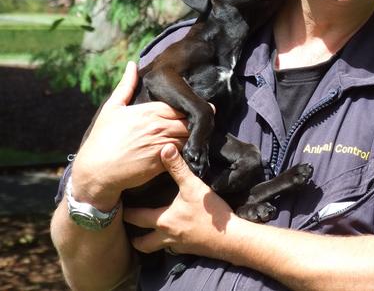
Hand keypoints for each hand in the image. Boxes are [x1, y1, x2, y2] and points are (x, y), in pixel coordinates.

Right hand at [71, 62, 188, 208]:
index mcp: (150, 111)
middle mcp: (159, 127)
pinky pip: (184, 155)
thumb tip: (132, 64)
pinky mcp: (164, 163)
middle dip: (198, 122)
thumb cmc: (103, 138)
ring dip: (195, 136)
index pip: (181, 106)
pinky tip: (190, 150)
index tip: (197, 107)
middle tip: (204, 121)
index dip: (191, 106)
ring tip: (199, 134)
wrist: (97, 170)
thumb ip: (126, 85)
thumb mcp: (112, 108)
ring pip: (189, 138)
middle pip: (189, 121)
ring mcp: (163, 145)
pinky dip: (188, 151)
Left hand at [124, 144, 238, 259]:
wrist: (231, 239)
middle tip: (129, 228)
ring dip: (151, 243)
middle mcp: (166, 236)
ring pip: (156, 248)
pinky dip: (170, 243)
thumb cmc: (210, 213)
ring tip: (149, 234)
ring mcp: (178, 245)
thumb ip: (178, 168)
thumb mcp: (193, 186)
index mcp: (162, 220)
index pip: (136, 218)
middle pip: (142, 243)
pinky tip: (176, 234)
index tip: (117, 207)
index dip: (125, 213)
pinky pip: (173, 249)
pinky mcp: (190, 250)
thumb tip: (165, 148)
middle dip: (134, 237)